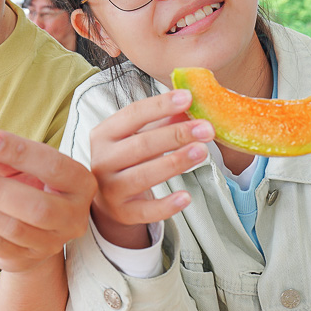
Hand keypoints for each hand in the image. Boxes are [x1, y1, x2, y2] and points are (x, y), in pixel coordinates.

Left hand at [0, 131, 95, 272]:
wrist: (39, 228)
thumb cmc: (34, 184)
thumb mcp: (30, 165)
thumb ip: (8, 155)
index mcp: (80, 184)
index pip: (53, 166)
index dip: (20, 152)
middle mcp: (72, 217)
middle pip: (35, 207)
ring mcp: (51, 243)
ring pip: (10, 228)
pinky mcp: (26, 259)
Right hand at [88, 89, 212, 248]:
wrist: (106, 199)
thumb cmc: (127, 159)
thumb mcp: (138, 136)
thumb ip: (162, 121)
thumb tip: (191, 106)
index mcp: (104, 134)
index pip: (132, 114)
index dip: (160, 105)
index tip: (188, 97)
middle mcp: (103, 160)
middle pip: (142, 144)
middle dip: (176, 135)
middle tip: (206, 128)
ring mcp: (110, 188)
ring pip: (144, 175)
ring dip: (175, 162)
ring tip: (202, 152)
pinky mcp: (122, 212)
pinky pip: (146, 210)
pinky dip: (166, 205)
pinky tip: (186, 196)